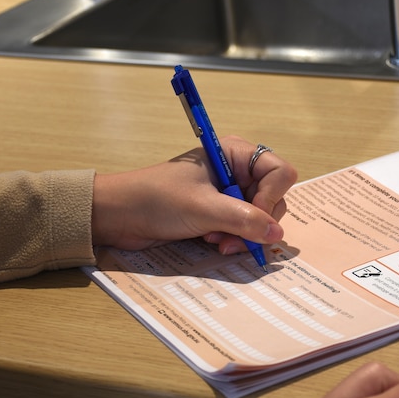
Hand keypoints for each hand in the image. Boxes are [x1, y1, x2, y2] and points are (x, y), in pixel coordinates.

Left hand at [91, 136, 297, 251]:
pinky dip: (234, 239)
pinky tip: (213, 243)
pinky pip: (243, 228)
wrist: (119, 215)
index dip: (273, 197)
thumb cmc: (155, 199)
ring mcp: (229, 193)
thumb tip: (277, 235)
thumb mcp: (203, 209)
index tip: (255, 216)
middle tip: (232, 238)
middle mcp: (236, 171)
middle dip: (256, 222)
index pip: (279, 172)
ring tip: (217, 242)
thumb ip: (244, 220)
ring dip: (243, 235)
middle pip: (274, 198)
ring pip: (260, 218)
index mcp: (234, 154)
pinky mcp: (219, 213)